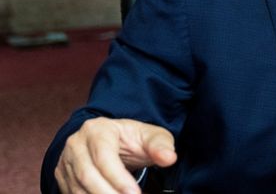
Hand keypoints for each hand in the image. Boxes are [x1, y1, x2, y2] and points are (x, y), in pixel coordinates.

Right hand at [55, 117, 175, 193]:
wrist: (111, 141)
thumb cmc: (132, 139)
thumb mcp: (150, 136)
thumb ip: (161, 145)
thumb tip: (169, 158)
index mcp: (97, 130)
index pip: (104, 156)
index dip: (118, 177)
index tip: (135, 193)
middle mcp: (76, 145)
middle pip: (87, 175)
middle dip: (108, 193)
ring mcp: (65, 162)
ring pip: (77, 189)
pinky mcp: (63, 178)